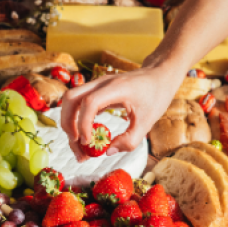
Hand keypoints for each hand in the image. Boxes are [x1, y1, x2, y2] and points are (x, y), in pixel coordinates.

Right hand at [60, 65, 182, 161]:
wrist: (160, 75)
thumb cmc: (156, 95)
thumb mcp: (148, 121)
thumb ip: (130, 140)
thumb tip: (108, 151)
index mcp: (115, 88)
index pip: (89, 103)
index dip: (83, 124)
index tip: (88, 143)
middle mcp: (101, 83)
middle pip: (70, 98)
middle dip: (67, 124)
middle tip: (77, 145)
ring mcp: (97, 85)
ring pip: (70, 100)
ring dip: (68, 123)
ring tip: (78, 145)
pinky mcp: (97, 91)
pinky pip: (78, 104)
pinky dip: (76, 120)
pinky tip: (85, 137)